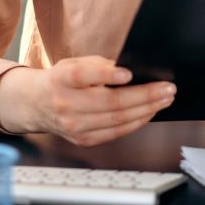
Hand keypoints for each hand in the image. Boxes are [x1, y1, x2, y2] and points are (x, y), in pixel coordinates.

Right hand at [0, 56, 174, 146]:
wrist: (36, 104)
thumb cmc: (61, 80)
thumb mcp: (72, 64)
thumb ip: (98, 65)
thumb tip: (131, 73)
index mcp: (61, 79)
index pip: (83, 75)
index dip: (106, 74)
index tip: (128, 73)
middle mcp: (66, 104)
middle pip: (111, 102)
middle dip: (144, 96)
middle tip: (167, 89)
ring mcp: (74, 126)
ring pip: (118, 120)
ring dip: (147, 109)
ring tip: (165, 99)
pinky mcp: (83, 139)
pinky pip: (116, 132)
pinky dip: (136, 122)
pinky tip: (149, 112)